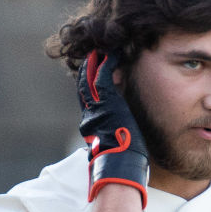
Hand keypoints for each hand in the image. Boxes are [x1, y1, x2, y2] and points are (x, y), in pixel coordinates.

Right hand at [76, 51, 148, 204]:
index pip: (88, 98)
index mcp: (92, 124)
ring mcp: (96, 105)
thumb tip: (125, 139)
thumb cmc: (123, 161)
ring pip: (91, 76)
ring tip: (102, 48)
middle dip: (89, 67)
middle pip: (85, 84)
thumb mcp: (116, 146)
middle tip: (95, 53)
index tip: (95, 73)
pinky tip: (114, 52)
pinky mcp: (106, 100)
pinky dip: (108, 62)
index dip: (90, 83)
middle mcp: (90, 113)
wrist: (120, 164)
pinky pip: (104, 74)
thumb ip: (117, 137)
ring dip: (96, 61)